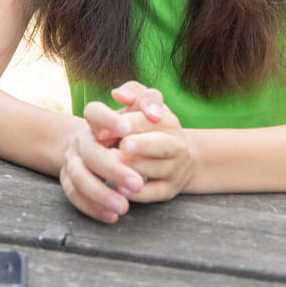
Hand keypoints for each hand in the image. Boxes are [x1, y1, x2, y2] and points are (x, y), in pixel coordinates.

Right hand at [58, 110, 143, 224]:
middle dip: (112, 169)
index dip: (107, 120)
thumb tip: (153, 110)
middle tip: (137, 182)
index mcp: (97, 120)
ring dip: (100, 193)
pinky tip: (112, 216)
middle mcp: (82, 140)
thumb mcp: (138, 110)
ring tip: (123, 207)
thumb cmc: (130, 129)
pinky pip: (75, 196)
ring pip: (78, 177)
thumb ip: (147, 100)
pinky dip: (92, 208)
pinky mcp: (70, 182)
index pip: (94, 113)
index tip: (125, 129)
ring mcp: (73, 161)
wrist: (104, 145)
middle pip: (90, 152)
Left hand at [108, 81, 193, 201]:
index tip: (111, 128)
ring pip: (157, 169)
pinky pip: (155, 193)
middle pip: (162, 143)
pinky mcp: (169, 189)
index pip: (150, 118)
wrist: (174, 158)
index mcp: (165, 118)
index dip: (131, 121)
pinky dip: (138, 194)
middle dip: (143, 144)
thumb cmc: (145, 127)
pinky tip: (121, 189)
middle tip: (124, 146)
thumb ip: (131, 92)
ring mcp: (174, 167)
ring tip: (116, 166)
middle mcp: (174, 141)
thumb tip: (117, 94)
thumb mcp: (141, 105)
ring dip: (136, 169)